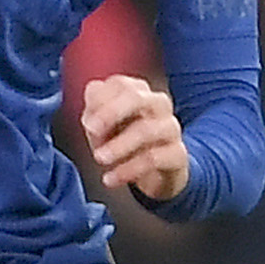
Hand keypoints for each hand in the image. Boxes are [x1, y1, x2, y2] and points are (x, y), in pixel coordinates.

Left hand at [82, 74, 189, 201]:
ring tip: (99, 159)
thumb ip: (94, 114)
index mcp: (137, 92)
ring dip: (118, 145)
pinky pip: (153, 159)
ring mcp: (170, 128)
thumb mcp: (104, 128)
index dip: (100, 100)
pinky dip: (128, 170)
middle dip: (111, 112)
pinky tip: (111, 179)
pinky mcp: (178, 153)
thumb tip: (90, 110)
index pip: (119, 84)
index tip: (86, 123)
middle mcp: (158, 105)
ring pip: (145, 130)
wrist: (158, 174)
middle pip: (136, 97)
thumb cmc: (126, 143)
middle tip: (91, 130)